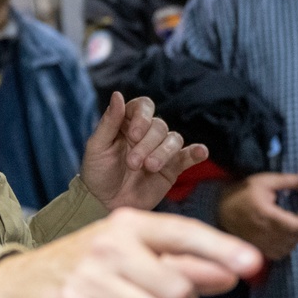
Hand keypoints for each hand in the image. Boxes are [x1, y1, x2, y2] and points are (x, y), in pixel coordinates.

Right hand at [0, 208, 262, 297]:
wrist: (15, 289)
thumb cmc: (86, 271)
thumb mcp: (131, 257)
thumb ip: (180, 263)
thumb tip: (230, 272)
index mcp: (130, 224)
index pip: (184, 232)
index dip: (221, 249)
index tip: (252, 265)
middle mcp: (110, 245)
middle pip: (176, 289)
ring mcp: (88, 277)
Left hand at [80, 92, 207, 210]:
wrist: (105, 203)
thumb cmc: (97, 173)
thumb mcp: (97, 147)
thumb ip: (109, 122)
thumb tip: (117, 94)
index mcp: (128, 122)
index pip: (144, 106)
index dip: (142, 118)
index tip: (132, 136)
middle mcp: (147, 133)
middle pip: (159, 126)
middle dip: (147, 144)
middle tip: (133, 164)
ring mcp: (161, 150)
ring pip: (173, 139)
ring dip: (163, 152)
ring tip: (150, 168)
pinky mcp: (172, 167)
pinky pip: (187, 156)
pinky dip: (196, 152)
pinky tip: (201, 152)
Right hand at [217, 173, 297, 259]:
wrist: (220, 208)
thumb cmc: (242, 192)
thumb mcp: (264, 181)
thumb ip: (286, 180)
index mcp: (267, 214)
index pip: (295, 225)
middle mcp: (264, 232)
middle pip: (293, 237)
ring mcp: (260, 243)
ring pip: (287, 248)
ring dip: (295, 238)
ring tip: (293, 226)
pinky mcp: (257, 248)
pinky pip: (277, 254)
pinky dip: (285, 248)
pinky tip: (284, 237)